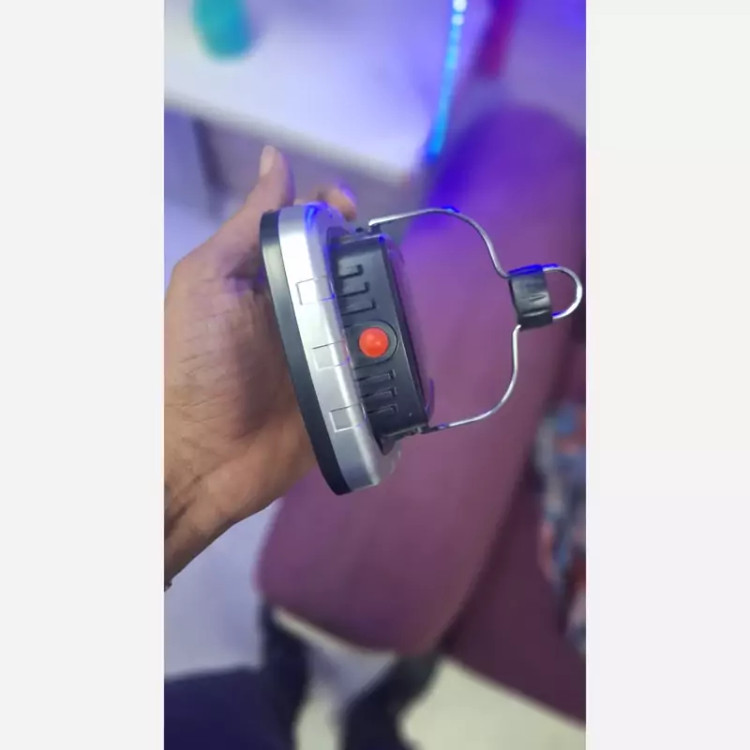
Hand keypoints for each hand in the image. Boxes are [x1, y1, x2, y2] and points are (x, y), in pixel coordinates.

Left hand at [165, 146, 355, 582]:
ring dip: (387, 300)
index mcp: (265, 280)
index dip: (331, 211)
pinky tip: (407, 342)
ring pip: (371, 313)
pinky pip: (380, 366)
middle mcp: (298, 311)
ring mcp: (325, 352)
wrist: (204, 458)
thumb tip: (275, 159)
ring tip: (395, 297)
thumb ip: (246, 227)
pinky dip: (398, 353)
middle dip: (367, 253)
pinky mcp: (346, 391)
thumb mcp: (208, 282)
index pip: (308, 232)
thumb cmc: (194, 364)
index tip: (348, 207)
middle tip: (378, 256)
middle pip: (346, 269)